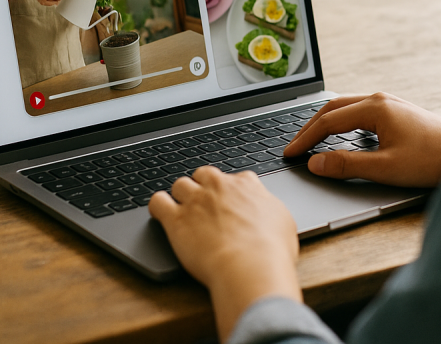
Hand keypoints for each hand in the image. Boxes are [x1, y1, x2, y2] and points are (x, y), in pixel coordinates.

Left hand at [149, 167, 300, 341]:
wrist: (250, 266)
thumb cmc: (271, 250)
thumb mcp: (283, 222)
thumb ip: (269, 209)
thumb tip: (266, 210)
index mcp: (246, 185)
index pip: (235, 177)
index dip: (231, 191)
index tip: (230, 203)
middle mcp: (219, 187)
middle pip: (204, 174)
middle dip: (203, 187)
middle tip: (206, 207)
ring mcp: (196, 201)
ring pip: (179, 184)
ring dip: (180, 196)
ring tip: (183, 211)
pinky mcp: (176, 219)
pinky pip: (157, 202)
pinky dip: (158, 206)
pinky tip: (161, 215)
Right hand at [283, 93, 440, 187]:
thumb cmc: (431, 160)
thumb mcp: (385, 167)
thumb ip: (347, 164)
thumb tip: (315, 163)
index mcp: (374, 108)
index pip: (327, 121)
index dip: (305, 139)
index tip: (289, 154)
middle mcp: (379, 99)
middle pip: (332, 108)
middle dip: (309, 127)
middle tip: (292, 146)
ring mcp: (389, 103)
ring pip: (345, 107)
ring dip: (324, 122)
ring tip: (309, 140)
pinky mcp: (396, 111)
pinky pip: (358, 111)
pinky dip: (340, 122)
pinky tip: (338, 136)